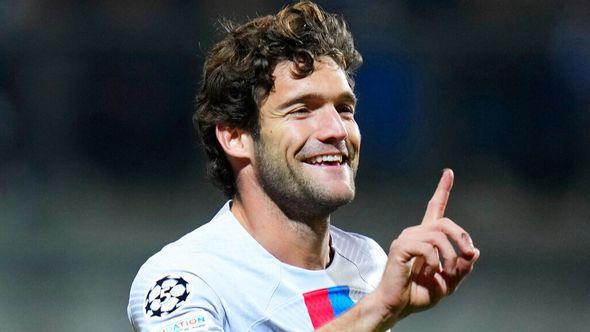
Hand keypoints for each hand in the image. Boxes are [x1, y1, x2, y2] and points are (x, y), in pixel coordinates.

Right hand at [374, 169, 479, 324]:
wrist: (398, 305)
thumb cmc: (419, 293)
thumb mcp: (448, 283)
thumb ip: (462, 268)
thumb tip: (474, 252)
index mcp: (426, 238)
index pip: (435, 208)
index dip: (443, 190)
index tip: (449, 173)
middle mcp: (415, 233)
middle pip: (445, 222)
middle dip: (462, 238)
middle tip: (468, 257)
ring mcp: (406, 238)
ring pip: (438, 235)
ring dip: (450, 256)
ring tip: (446, 273)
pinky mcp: (401, 247)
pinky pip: (427, 247)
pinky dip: (436, 261)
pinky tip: (432, 272)